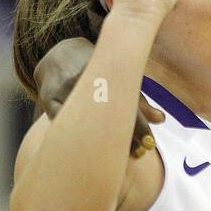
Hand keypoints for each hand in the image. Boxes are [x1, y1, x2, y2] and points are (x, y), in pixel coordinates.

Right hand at [34, 38, 165, 160]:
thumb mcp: (119, 79)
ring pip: (85, 122)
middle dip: (125, 138)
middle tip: (137, 154)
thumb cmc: (98, 69)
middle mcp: (87, 76)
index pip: (128, 103)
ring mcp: (66, 87)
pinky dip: (74, 136)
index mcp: (108, 70)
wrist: (61, 53)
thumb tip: (162, 119)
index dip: (140, 127)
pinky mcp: (48, 98)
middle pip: (108, 114)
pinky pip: (63, 123)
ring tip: (112, 157)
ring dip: (100, 142)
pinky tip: (83, 151)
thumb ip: (139, 100)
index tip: (149, 146)